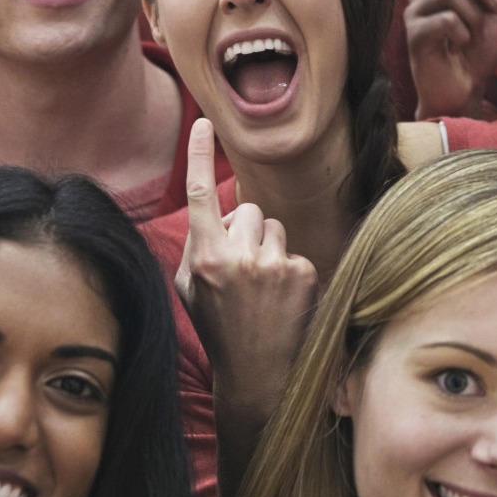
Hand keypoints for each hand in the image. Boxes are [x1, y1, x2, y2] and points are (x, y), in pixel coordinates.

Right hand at [177, 118, 317, 416]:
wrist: (258, 375)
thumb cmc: (220, 327)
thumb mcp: (191, 290)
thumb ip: (199, 246)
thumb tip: (219, 213)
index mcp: (206, 259)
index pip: (200, 196)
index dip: (198, 155)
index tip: (204, 122)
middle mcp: (239, 258)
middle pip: (248, 210)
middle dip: (246, 231)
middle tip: (241, 271)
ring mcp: (275, 265)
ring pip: (275, 227)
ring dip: (268, 248)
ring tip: (262, 288)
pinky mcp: (304, 272)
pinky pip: (295, 251)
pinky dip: (290, 269)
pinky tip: (282, 300)